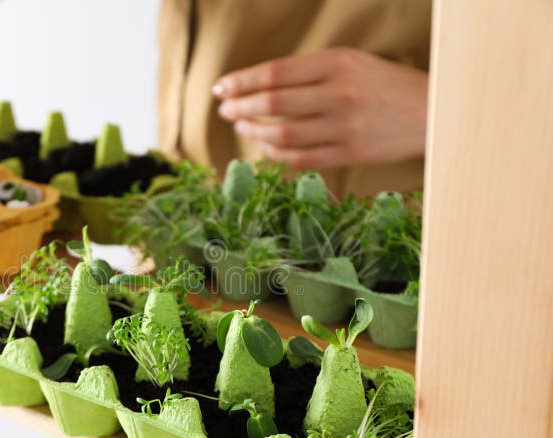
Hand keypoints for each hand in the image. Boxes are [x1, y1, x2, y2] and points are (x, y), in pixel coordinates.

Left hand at [213, 48, 427, 169]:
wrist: (433, 112)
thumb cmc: (384, 84)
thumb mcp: (351, 62)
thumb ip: (309, 71)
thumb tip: (258, 86)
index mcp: (337, 63)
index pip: (275, 73)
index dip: (241, 82)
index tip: (221, 88)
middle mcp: (339, 94)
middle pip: (272, 104)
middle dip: (240, 107)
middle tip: (225, 110)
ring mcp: (345, 127)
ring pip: (282, 135)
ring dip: (254, 132)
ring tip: (241, 126)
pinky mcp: (350, 153)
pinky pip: (300, 158)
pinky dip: (276, 154)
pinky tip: (265, 147)